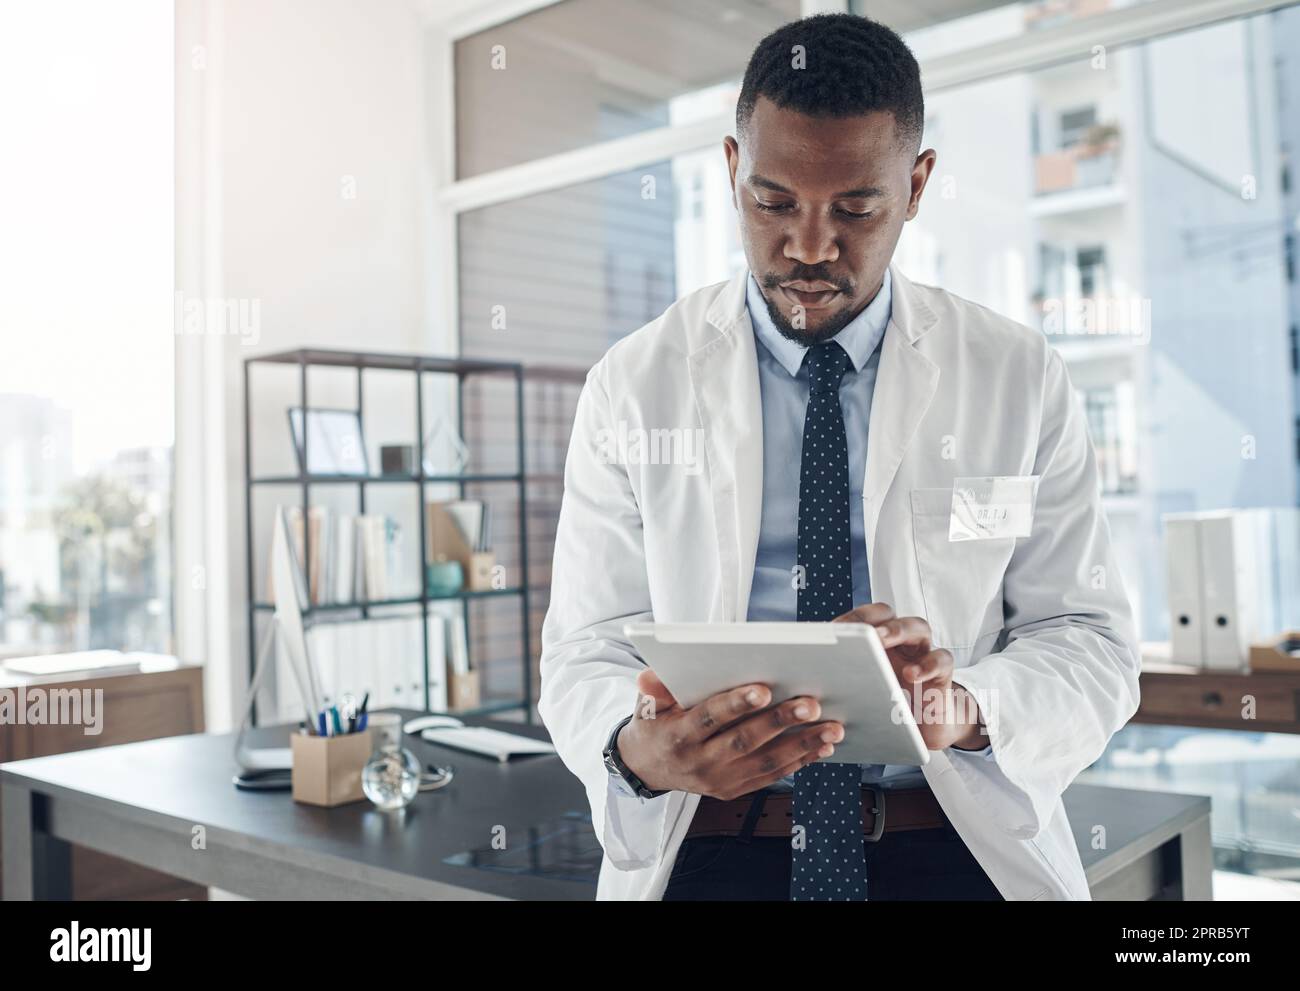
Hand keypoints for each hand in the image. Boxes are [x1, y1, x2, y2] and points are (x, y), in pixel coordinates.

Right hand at [615, 668, 844, 800]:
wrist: (648, 767)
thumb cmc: (655, 724)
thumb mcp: (647, 704)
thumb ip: (655, 688)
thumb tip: (649, 678)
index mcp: (678, 736)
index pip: (709, 718)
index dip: (736, 705)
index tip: (764, 689)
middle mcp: (700, 762)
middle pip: (744, 741)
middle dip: (781, 722)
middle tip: (811, 704)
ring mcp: (719, 780)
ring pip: (766, 761)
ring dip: (802, 744)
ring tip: (832, 727)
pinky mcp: (734, 789)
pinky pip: (771, 775)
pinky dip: (800, 761)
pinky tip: (823, 746)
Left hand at [833, 603, 986, 751]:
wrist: (925, 731)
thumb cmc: (888, 709)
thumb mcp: (861, 695)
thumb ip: (841, 682)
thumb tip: (803, 681)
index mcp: (876, 643)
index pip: (861, 619)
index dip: (846, 621)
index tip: (828, 632)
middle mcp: (899, 642)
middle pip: (888, 614)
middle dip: (870, 617)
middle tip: (855, 629)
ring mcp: (922, 654)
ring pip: (918, 627)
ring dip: (898, 630)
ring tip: (880, 640)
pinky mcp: (942, 675)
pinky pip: (941, 660)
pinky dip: (927, 664)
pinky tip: (911, 675)